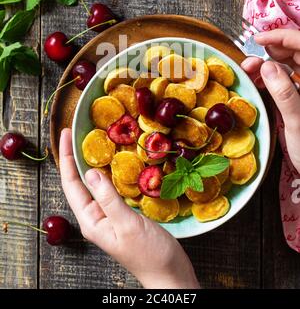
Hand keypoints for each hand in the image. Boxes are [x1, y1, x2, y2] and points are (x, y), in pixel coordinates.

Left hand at [59, 128, 198, 288]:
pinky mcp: (123, 215)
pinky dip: (110, 172)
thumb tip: (90, 172)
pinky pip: (111, 188)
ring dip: (92, 162)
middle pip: (79, 182)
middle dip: (76, 156)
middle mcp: (96, 216)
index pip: (72, 184)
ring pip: (95, 184)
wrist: (170, 275)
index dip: (67, 157)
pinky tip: (117, 163)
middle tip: (76, 132)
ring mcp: (109, 216)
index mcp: (91, 220)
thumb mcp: (127, 224)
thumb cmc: (150, 255)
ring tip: (92, 141)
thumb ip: (109, 199)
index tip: (67, 134)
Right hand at [241, 29, 299, 172]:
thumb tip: (267, 67)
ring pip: (291, 66)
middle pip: (297, 53)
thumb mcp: (297, 123)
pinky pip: (288, 80)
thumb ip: (285, 93)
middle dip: (272, 51)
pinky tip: (258, 81)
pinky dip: (272, 78)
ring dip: (269, 64)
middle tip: (250, 60)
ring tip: (249, 71)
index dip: (282, 37)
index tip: (258, 39)